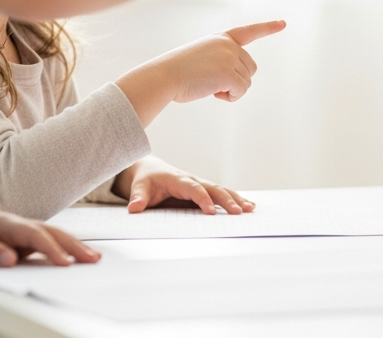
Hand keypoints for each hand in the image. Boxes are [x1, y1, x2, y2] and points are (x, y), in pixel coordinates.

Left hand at [0, 206, 99, 266]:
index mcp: (4, 223)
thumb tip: (11, 259)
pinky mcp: (18, 241)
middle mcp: (16, 224)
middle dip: (74, 244)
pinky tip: (70, 257)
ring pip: (51, 235)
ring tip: (91, 257)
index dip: (51, 249)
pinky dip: (60, 248)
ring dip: (72, 245)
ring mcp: (18, 232)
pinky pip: (44, 243)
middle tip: (93, 259)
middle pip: (51, 232)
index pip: (34, 235)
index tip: (66, 263)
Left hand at [114, 157, 255, 214]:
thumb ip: (138, 198)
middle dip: (226, 200)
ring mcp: (201, 185)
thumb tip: (134, 208)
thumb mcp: (139, 188)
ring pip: (221, 190)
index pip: (193, 189)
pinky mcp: (204, 191)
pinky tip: (248, 206)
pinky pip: (221, 194)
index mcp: (178, 180)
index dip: (202, 199)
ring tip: (249, 208)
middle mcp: (193, 180)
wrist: (150, 171)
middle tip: (237, 212)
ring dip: (235, 199)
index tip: (210, 212)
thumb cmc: (146, 180)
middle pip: (213, 189)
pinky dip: (235, 199)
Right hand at [116, 21, 284, 126]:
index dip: (267, 28)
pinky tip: (212, 93)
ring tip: (208, 86)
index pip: (248, 31)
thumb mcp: (201, 59)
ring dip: (231, 89)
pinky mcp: (230, 72)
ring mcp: (230, 57)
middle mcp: (228, 45)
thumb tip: (236, 83)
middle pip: (250, 68)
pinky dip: (229, 97)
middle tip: (212, 82)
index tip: (283, 23)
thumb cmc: (176, 73)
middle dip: (236, 80)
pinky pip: (241, 91)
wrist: (163, 76)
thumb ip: (221, 61)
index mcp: (220, 39)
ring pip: (247, 81)